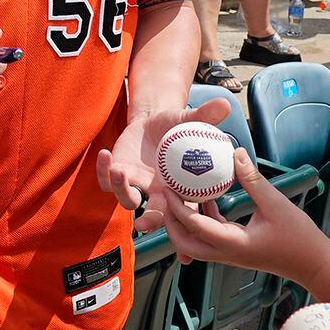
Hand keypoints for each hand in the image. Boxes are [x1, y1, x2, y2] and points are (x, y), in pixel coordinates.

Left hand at [95, 95, 229, 214]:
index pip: (186, 212)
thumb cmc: (175, 127)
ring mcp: (136, 186)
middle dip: (150, 223)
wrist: (152, 123)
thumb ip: (205, 116)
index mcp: (180, 188)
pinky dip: (103, 171)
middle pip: (154, 217)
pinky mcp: (116, 177)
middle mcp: (158, 193)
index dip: (186, 222)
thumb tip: (226, 104)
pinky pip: (107, 180)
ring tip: (120, 172)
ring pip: (127, 200)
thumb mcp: (188, 120)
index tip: (183, 221)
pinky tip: (105, 154)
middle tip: (144, 225)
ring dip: (122, 191)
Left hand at [148, 148, 323, 275]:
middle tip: (168, 195)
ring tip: (182, 193)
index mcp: (232, 243)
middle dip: (171, 222)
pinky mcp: (237, 249)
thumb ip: (253, 180)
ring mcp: (230, 253)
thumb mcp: (275, 204)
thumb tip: (236, 153)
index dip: (178, 206)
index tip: (169, 185)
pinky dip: (204, 219)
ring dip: (186, 221)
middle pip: (185, 244)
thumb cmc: (299, 238)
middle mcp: (226, 252)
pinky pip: (212, 235)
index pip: (194, 226)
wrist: (313, 264)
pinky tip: (209, 197)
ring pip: (196, 242)